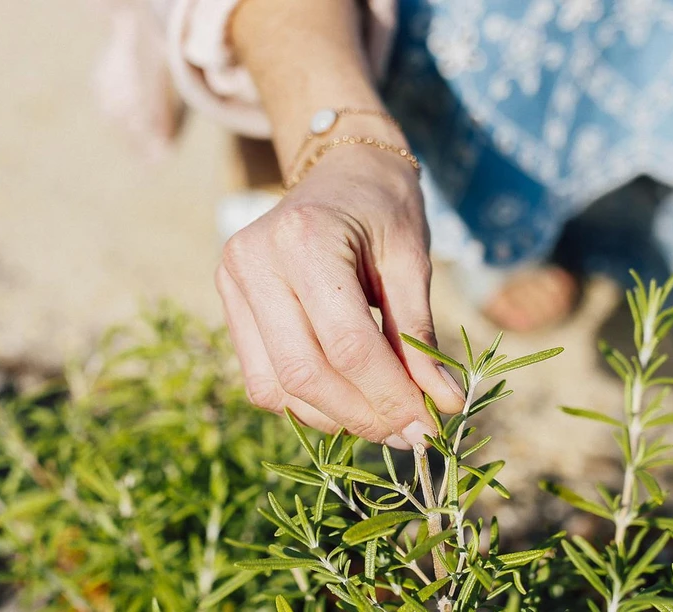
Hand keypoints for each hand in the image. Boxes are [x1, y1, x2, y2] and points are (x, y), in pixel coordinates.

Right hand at [215, 146, 464, 448]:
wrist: (339, 169)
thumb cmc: (384, 208)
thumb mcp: (412, 262)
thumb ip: (420, 335)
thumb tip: (443, 405)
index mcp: (304, 239)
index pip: (347, 344)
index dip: (390, 395)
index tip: (432, 426)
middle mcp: (254, 261)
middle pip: (305, 373)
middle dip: (364, 415)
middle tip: (412, 436)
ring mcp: (232, 283)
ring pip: (278, 387)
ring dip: (335, 418)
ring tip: (386, 421)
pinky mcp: (229, 304)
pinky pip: (263, 379)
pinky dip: (307, 404)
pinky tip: (349, 401)